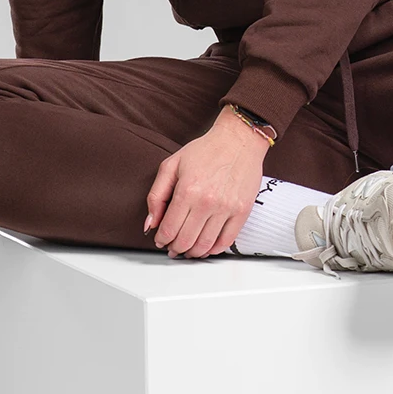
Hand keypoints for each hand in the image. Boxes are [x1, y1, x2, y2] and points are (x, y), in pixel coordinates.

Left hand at [145, 106, 273, 257]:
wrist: (239, 140)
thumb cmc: (205, 150)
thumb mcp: (171, 165)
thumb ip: (156, 196)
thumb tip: (150, 224)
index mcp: (187, 190)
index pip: (169, 229)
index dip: (161, 240)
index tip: (161, 241)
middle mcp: (207, 202)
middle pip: (186, 241)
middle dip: (175, 249)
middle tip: (173, 248)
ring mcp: (227, 208)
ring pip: (205, 245)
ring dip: (193, 253)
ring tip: (188, 250)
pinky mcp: (242, 211)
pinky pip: (227, 241)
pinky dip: (214, 250)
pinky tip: (207, 247)